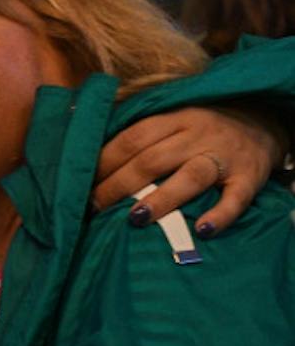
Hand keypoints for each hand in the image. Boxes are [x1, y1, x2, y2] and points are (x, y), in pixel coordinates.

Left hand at [93, 105, 278, 234]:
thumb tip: (85, 134)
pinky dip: (220, 214)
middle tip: (95, 206)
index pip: (132, 137)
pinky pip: (235, 198)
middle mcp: (197, 135)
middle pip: (152, 159)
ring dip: (162, 198)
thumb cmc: (203, 125)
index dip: (104, 159)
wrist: (263, 122)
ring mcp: (223, 157)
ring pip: (190, 177)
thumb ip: (139, 129)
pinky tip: (203, 229)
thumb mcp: (173, 115)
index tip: (81, 180)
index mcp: (174, 118)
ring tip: (136, 218)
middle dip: (119, 184)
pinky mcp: (249, 178)